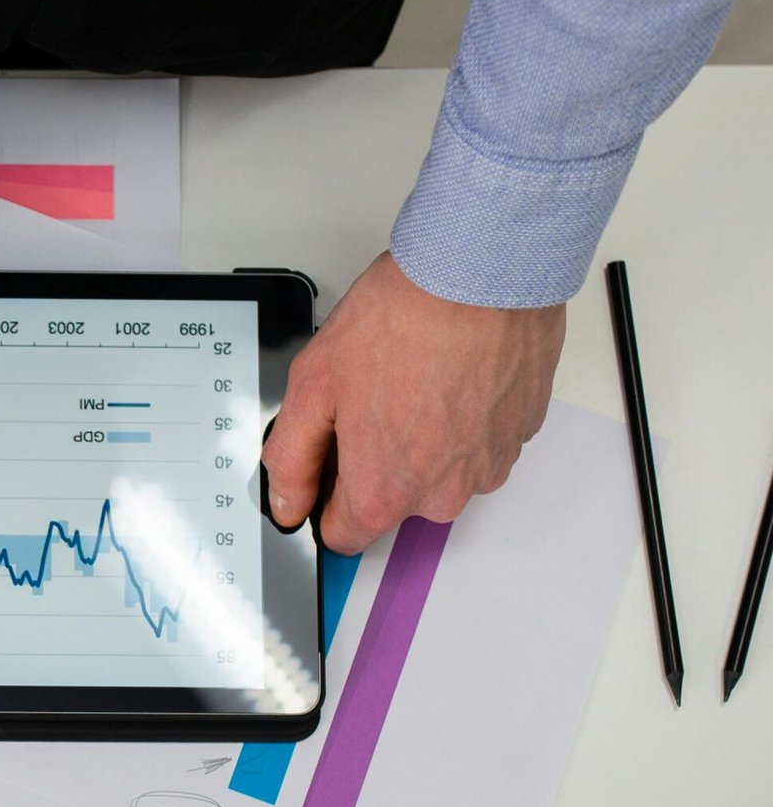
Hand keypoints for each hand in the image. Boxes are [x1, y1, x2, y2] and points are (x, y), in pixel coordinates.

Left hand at [261, 252, 564, 552]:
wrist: (481, 271)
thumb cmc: (404, 319)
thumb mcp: (313, 385)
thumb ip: (291, 458)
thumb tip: (287, 501)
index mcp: (385, 492)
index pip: (343, 535)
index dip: (325, 500)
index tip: (328, 463)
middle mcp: (443, 494)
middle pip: (393, 501)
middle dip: (376, 459)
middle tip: (371, 397)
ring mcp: (488, 466)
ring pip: (440, 471)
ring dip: (424, 437)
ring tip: (413, 378)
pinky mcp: (519, 434)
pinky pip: (478, 441)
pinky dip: (463, 417)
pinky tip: (448, 373)